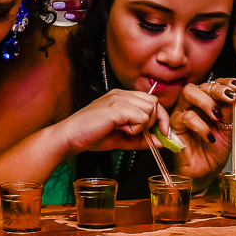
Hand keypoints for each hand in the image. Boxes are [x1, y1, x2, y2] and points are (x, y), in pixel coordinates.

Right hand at [54, 90, 168, 154]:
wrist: (72, 137)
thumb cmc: (93, 135)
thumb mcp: (124, 138)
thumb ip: (143, 139)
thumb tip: (164, 142)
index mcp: (122, 97)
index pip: (151, 100)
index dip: (160, 117)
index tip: (163, 133)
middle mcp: (122, 94)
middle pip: (154, 102)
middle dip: (154, 121)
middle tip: (139, 133)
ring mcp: (118, 98)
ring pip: (149, 108)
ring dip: (142, 125)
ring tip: (124, 130)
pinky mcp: (116, 107)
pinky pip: (140, 117)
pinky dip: (134, 128)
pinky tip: (120, 130)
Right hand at [170, 79, 235, 181]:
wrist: (206, 170)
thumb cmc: (215, 149)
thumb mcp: (228, 128)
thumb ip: (230, 111)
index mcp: (207, 102)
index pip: (213, 84)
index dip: (225, 82)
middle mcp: (193, 104)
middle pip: (200, 85)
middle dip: (216, 88)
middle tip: (229, 97)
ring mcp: (182, 113)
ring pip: (188, 93)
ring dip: (206, 101)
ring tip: (218, 116)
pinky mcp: (174, 126)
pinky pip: (186, 117)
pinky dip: (201, 125)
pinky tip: (209, 136)